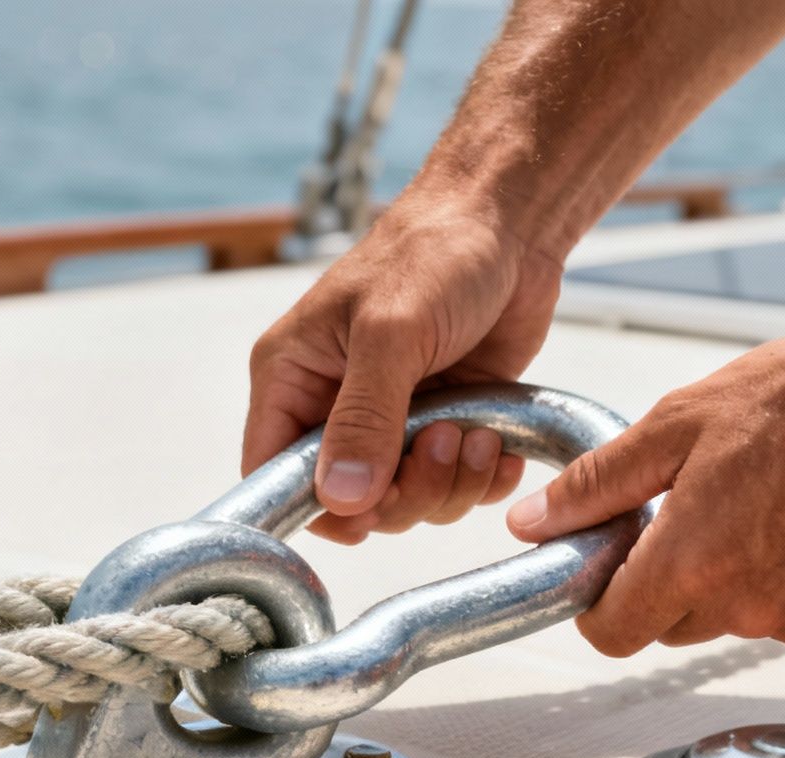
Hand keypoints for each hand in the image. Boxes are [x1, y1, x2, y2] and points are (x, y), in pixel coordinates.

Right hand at [244, 196, 552, 542]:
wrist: (511, 224)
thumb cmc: (435, 252)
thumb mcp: (391, 331)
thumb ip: (364, 418)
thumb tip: (340, 499)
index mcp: (293, 377)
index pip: (273, 473)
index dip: (315, 506)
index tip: (367, 506)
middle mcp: (335, 406)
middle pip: (350, 503)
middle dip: (404, 492)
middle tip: (442, 442)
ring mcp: (393, 419)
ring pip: (406, 503)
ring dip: (448, 484)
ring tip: (476, 431)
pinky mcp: (445, 423)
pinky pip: (454, 488)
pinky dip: (480, 480)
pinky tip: (497, 444)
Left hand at [506, 324, 784, 653]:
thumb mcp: (681, 422)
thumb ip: (596, 485)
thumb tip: (533, 522)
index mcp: (692, 562)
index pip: (610, 632)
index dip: (597, 600)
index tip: (606, 559)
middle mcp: (746, 608)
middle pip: (668, 625)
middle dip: (662, 577)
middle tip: (688, 503)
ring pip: (731, 618)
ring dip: (727, 575)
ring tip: (760, 494)